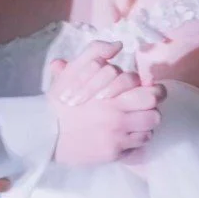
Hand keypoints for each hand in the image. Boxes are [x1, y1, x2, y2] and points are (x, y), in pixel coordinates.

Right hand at [46, 40, 164, 166]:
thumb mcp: (73, 71)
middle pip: (153, 105)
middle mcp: (117, 114)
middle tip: (143, 103)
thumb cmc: (60, 101)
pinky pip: (140, 144)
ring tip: (135, 120)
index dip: (146, 85)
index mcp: (110, 93)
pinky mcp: (115, 153)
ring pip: (150, 125)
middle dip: (152, 101)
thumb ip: (95, 52)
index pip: (144, 85)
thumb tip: (118, 45)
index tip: (140, 88)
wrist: (45, 133)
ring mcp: (117, 135)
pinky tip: (126, 134)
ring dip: (146, 121)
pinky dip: (137, 138)